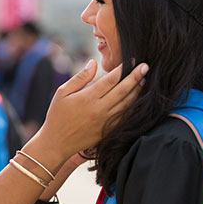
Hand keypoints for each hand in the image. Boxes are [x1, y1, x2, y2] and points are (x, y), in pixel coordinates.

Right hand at [33, 60, 147, 161]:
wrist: (56, 143)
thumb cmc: (57, 115)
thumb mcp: (62, 92)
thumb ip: (80, 77)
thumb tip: (93, 62)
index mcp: (88, 97)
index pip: (111, 79)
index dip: (123, 69)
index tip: (131, 60)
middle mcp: (99, 109)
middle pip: (123, 90)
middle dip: (136, 77)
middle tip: (145, 67)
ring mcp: (106, 121)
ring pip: (127, 104)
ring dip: (137, 92)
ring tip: (144, 81)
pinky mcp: (108, 131)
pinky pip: (125, 118)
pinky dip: (133, 109)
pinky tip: (138, 101)